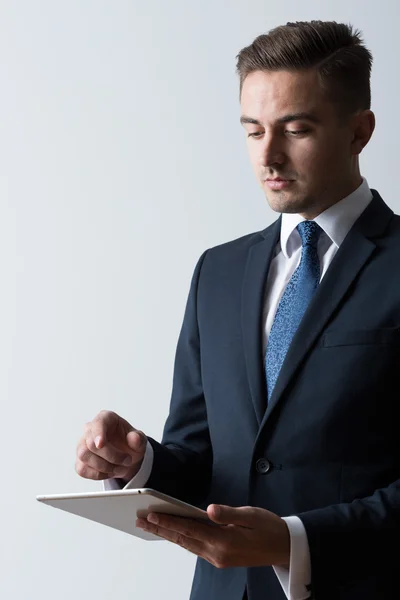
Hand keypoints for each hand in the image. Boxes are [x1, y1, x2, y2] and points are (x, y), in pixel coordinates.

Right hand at [75, 410, 146, 482]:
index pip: (99, 423)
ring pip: (84, 456)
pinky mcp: (80, 460)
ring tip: (119, 468)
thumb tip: (134, 438)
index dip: (98, 433)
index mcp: (106, 419)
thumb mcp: (139, 440)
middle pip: (91, 443)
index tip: (101, 444)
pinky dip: (98, 474)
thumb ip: (138, 438)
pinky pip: (82, 469)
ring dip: (104, 467)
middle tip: (127, 461)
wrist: (126, 458)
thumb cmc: (130, 444)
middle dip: (111, 456)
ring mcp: (82, 445)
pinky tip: (109, 472)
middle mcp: (91, 430)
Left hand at [136, 504, 289, 568]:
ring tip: (151, 526)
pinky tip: (174, 533)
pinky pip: (195, 548)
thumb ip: (228, 513)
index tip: (150, 515)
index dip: (168, 521)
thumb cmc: (269, 527)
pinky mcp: (220, 559)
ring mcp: (218, 558)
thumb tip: (209, 509)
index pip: (189, 529)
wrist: (284, 547)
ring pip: (187, 545)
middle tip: (140, 521)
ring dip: (168, 535)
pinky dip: (182, 539)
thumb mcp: (251, 515)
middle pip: (182, 539)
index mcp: (224, 541)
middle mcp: (217, 553)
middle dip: (160, 529)